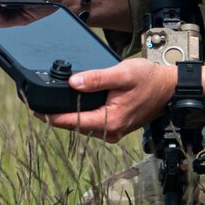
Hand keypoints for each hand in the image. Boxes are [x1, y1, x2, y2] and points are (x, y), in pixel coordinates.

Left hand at [43, 58, 177, 142]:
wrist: (170, 88)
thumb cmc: (150, 80)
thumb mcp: (122, 74)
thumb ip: (97, 78)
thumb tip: (73, 83)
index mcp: (111, 121)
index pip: (73, 122)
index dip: (52, 117)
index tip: (34, 111)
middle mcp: (111, 130)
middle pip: (76, 126)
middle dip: (56, 117)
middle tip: (36, 106)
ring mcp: (114, 130)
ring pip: (83, 126)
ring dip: (68, 117)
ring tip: (49, 106)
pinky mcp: (116, 126)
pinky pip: (92, 124)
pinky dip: (80, 116)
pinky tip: (72, 107)